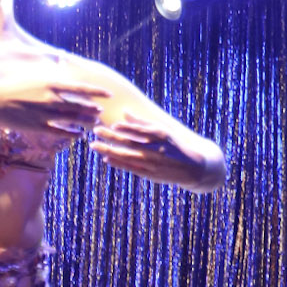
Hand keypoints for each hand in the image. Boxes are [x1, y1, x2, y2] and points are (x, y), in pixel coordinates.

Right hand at [0, 66, 109, 138]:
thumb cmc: (14, 86)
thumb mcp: (35, 77)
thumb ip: (52, 78)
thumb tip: (67, 72)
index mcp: (51, 83)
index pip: (81, 88)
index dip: (97, 92)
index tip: (109, 94)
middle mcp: (51, 98)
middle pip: (80, 105)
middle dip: (93, 110)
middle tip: (101, 113)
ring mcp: (45, 114)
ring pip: (73, 119)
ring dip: (85, 122)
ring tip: (94, 123)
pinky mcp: (38, 127)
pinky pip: (60, 132)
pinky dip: (72, 134)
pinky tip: (79, 135)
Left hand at [92, 110, 221, 189]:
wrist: (193, 167)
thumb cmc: (175, 145)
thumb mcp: (163, 130)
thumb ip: (143, 123)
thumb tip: (125, 113)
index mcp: (161, 135)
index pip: (139, 130)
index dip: (124, 127)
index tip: (110, 123)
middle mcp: (156, 149)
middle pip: (129, 142)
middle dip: (110, 136)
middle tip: (95, 130)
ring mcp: (152, 163)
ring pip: (127, 156)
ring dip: (109, 150)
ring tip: (93, 144)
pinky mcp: (150, 174)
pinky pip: (131, 168)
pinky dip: (118, 163)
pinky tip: (106, 158)